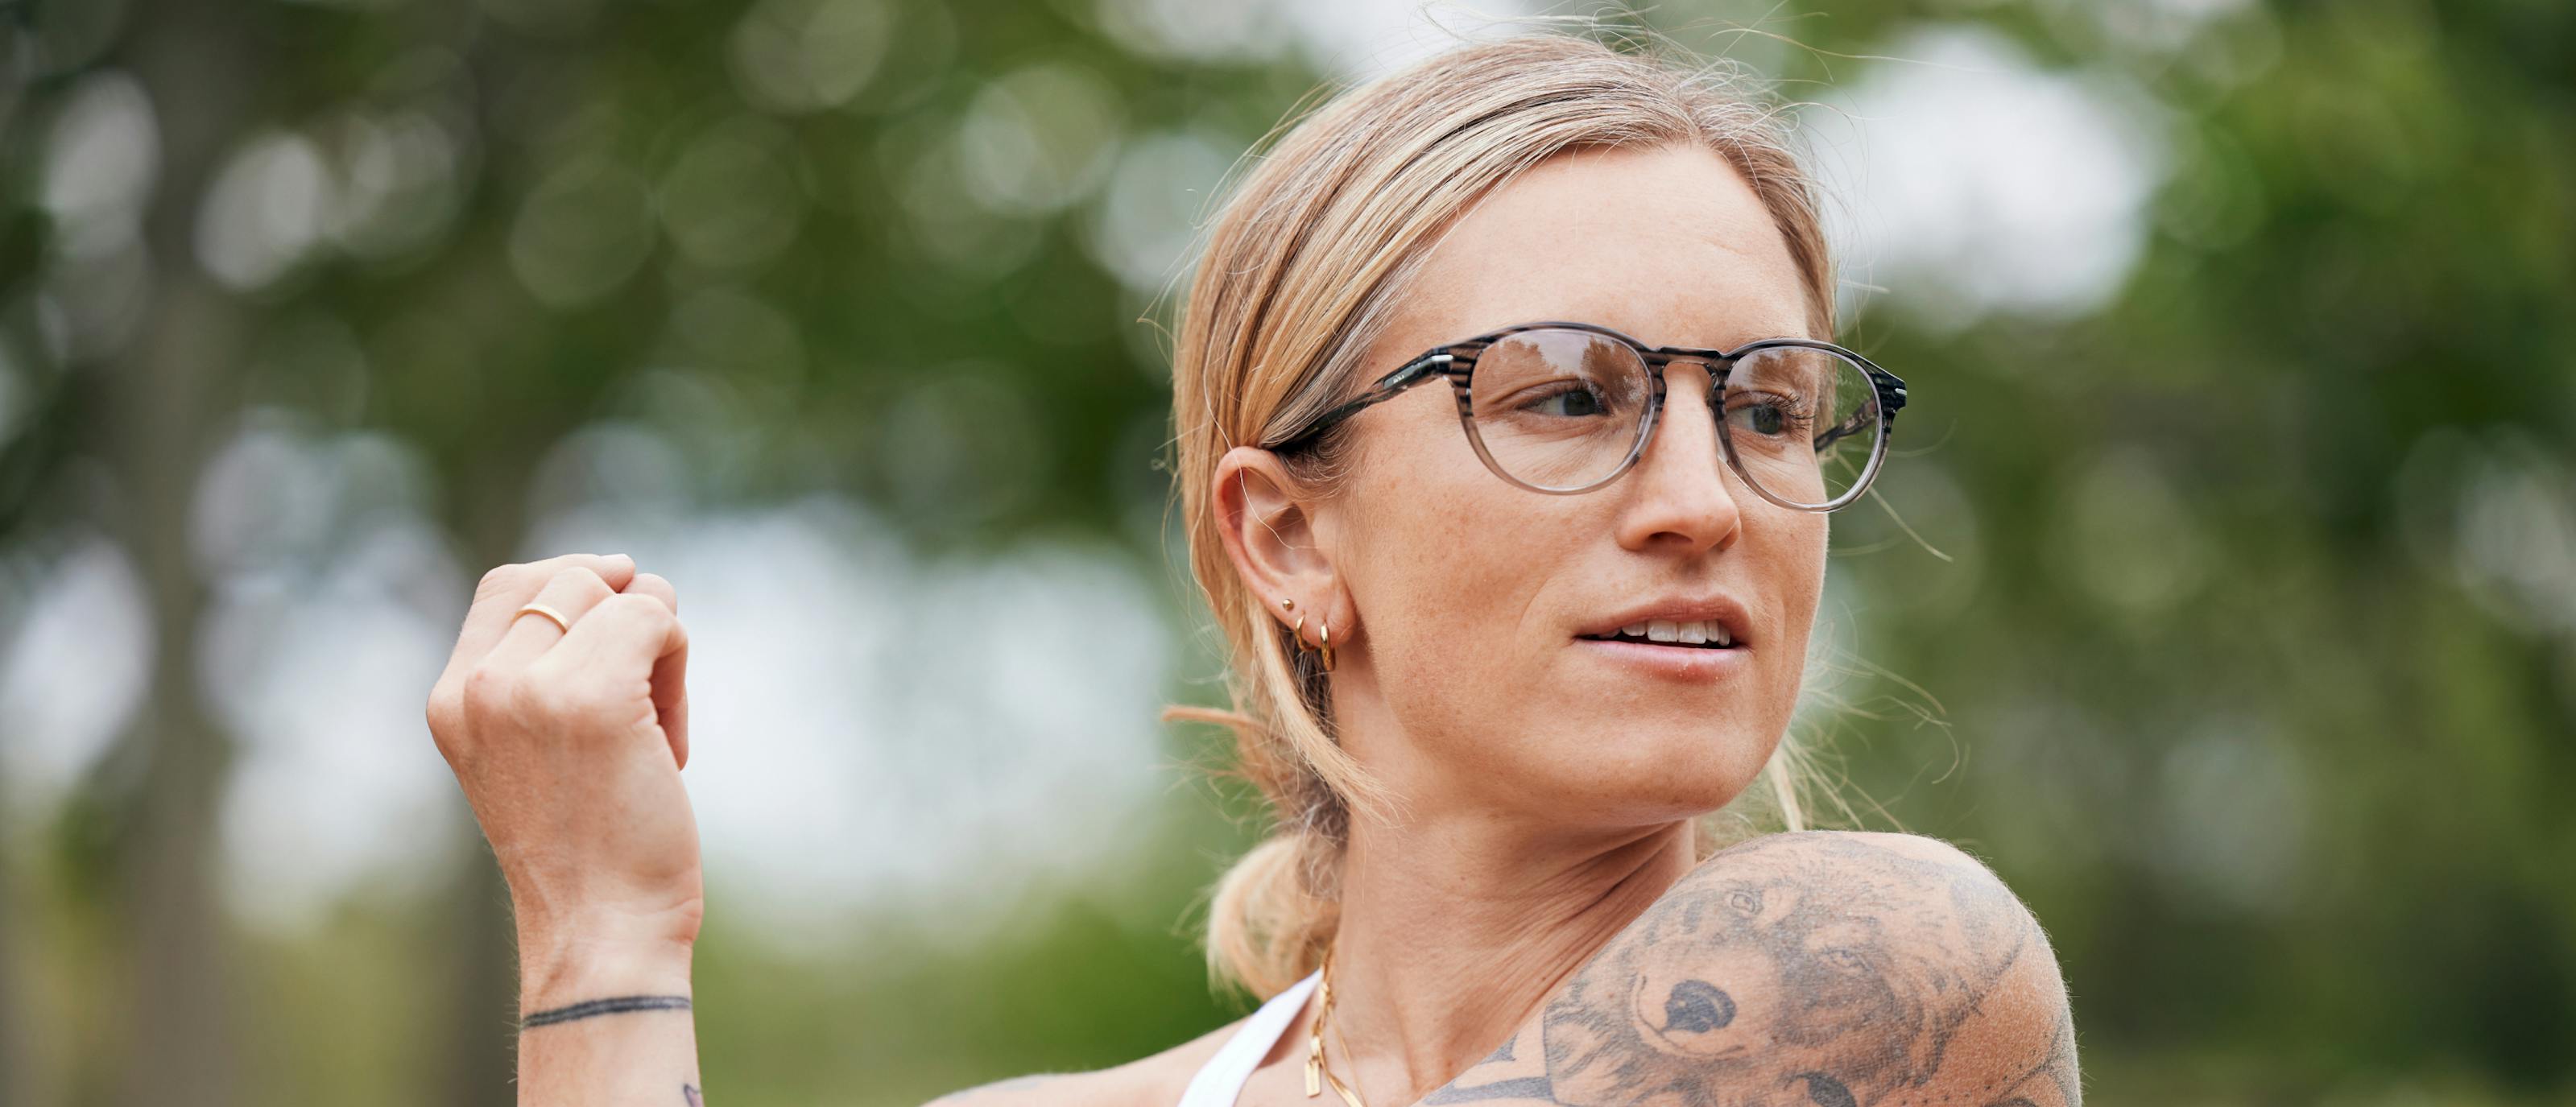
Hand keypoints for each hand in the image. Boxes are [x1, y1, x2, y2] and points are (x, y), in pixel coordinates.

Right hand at [426, 553, 700, 1002]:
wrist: (601, 930)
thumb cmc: (589, 848)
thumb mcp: (531, 751)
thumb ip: (541, 672)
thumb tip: (625, 578)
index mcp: (452, 698)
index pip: (510, 581)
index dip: (578, 583)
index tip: (620, 630)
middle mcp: (479, 686)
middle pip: (578, 578)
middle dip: (628, 625)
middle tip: (641, 708)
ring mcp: (528, 688)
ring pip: (625, 593)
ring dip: (661, 649)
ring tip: (654, 730)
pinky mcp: (591, 696)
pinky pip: (659, 618)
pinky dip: (680, 667)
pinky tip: (669, 743)